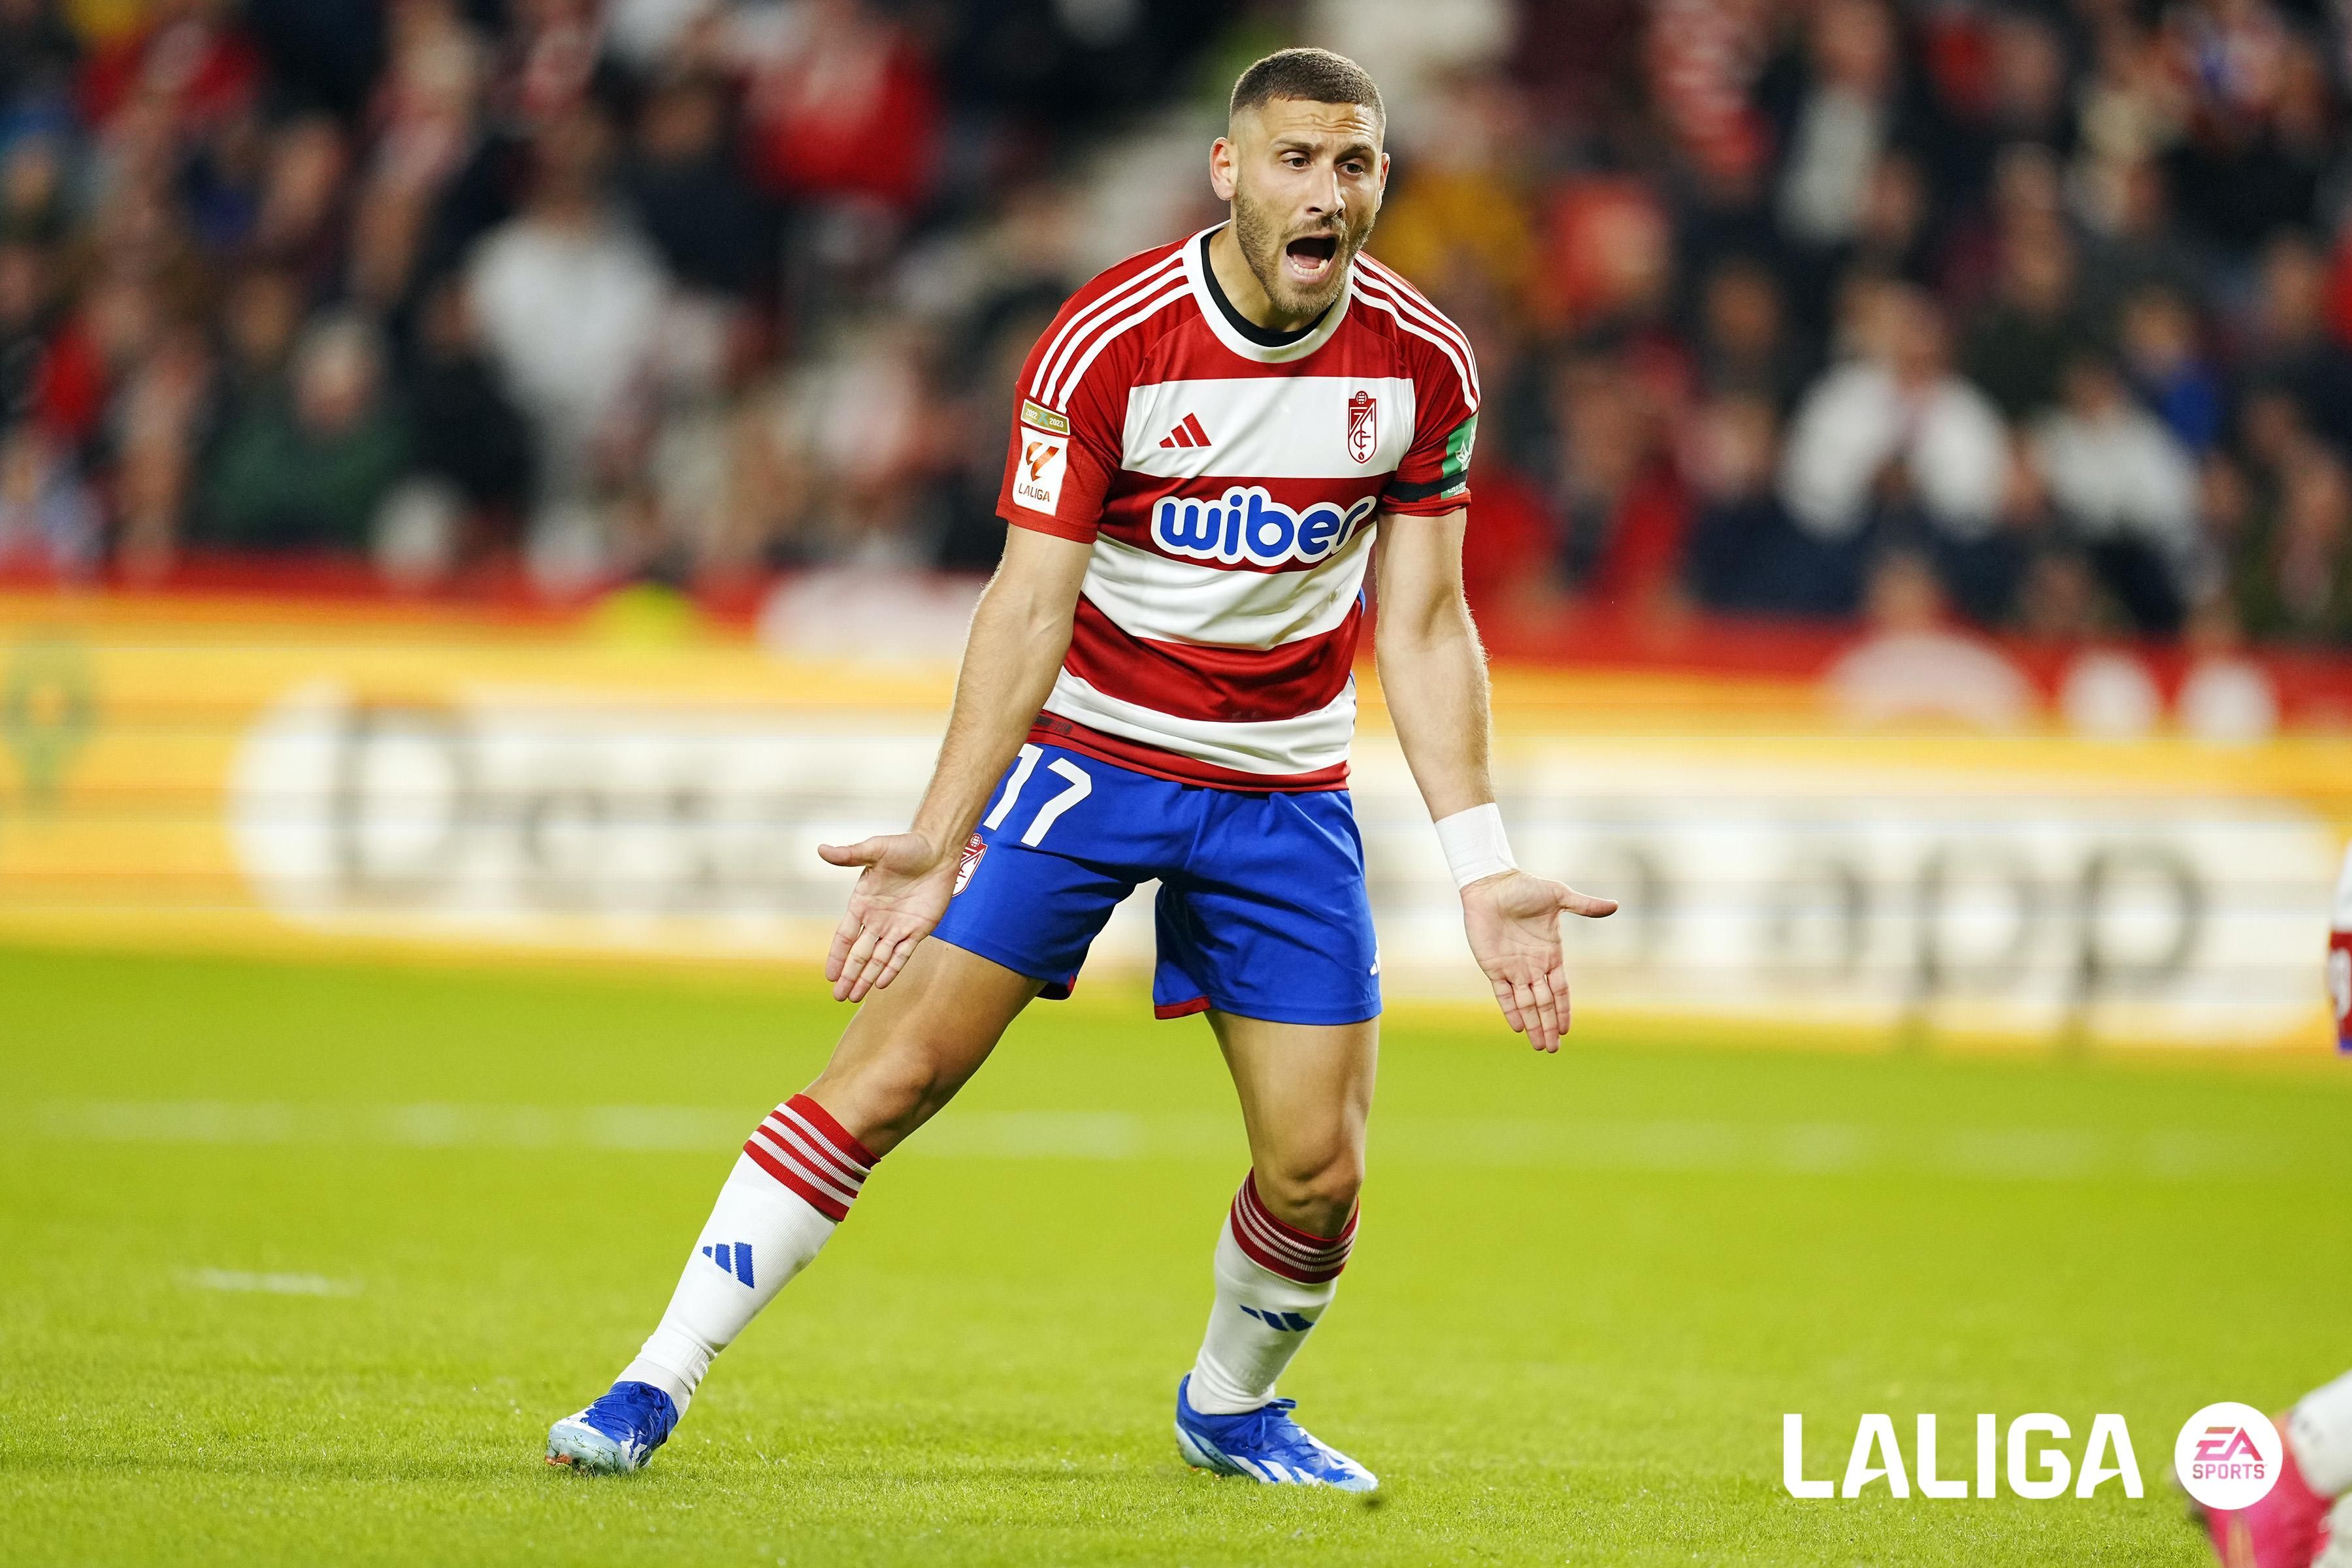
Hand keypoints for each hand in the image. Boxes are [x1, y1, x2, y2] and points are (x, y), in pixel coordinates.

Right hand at [817, 831, 957, 1002]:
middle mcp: (877, 920)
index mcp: (862, 904)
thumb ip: (849, 854)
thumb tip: (821, 849)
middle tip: (838, 996)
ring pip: (878, 959)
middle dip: (849, 975)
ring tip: (855, 997)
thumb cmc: (905, 846)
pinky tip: (881, 984)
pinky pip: (903, 954)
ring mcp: (897, 926)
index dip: (837, 956)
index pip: (844, 936)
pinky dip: (892, 969)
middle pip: (859, 954)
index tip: (829, 975)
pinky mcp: (918, 929)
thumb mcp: (875, 849)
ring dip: (867, 978)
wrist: (937, 849)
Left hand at [1461, 869, 1617, 1053]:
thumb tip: (1616, 905)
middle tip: (1553, 1049)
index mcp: (1551, 954)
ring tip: (1540, 1046)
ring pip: (1525, 1004)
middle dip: (1548, 1026)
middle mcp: (1533, 966)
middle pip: (1543, 1003)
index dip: (1563, 1009)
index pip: (1560, 989)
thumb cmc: (1524, 888)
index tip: (1566, 1029)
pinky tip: (1518, 1028)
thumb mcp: (1559, 896)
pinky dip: (1510, 1010)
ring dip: (1532, 1024)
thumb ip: (1585, 906)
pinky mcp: (1493, 966)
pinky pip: (1503, 994)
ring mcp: (1513, 968)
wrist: (1492, 884)